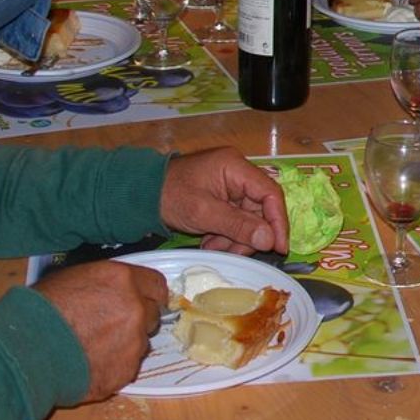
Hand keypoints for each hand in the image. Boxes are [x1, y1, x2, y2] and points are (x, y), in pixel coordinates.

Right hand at [34, 259, 168, 402]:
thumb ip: (103, 284)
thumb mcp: (71, 278)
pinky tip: (89, 364)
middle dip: (137, 320)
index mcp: (123, 280)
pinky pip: (127, 367)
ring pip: (140, 343)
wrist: (26, 351)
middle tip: (110, 327)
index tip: (143, 301)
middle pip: (152, 315)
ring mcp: (134, 343)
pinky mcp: (126, 371)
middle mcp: (136, 309)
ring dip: (125, 345)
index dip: (149, 294)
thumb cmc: (40, 310)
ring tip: (93, 348)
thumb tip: (110, 290)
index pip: (157, 286)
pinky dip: (113, 367)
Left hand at [159, 148, 289, 255]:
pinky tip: (210, 243)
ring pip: (248, 218)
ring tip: (213, 248)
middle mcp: (237, 173)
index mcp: (235, 167)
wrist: (139, 194)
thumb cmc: (169, 196)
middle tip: (235, 252)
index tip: (280, 247)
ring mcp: (230, 185)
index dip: (278, 222)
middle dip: (249, 234)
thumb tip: (270, 240)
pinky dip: (226, 234)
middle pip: (260, 209)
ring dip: (235, 238)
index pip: (270, 194)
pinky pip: (234, 219)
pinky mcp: (222, 197)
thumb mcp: (203, 213)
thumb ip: (238, 225)